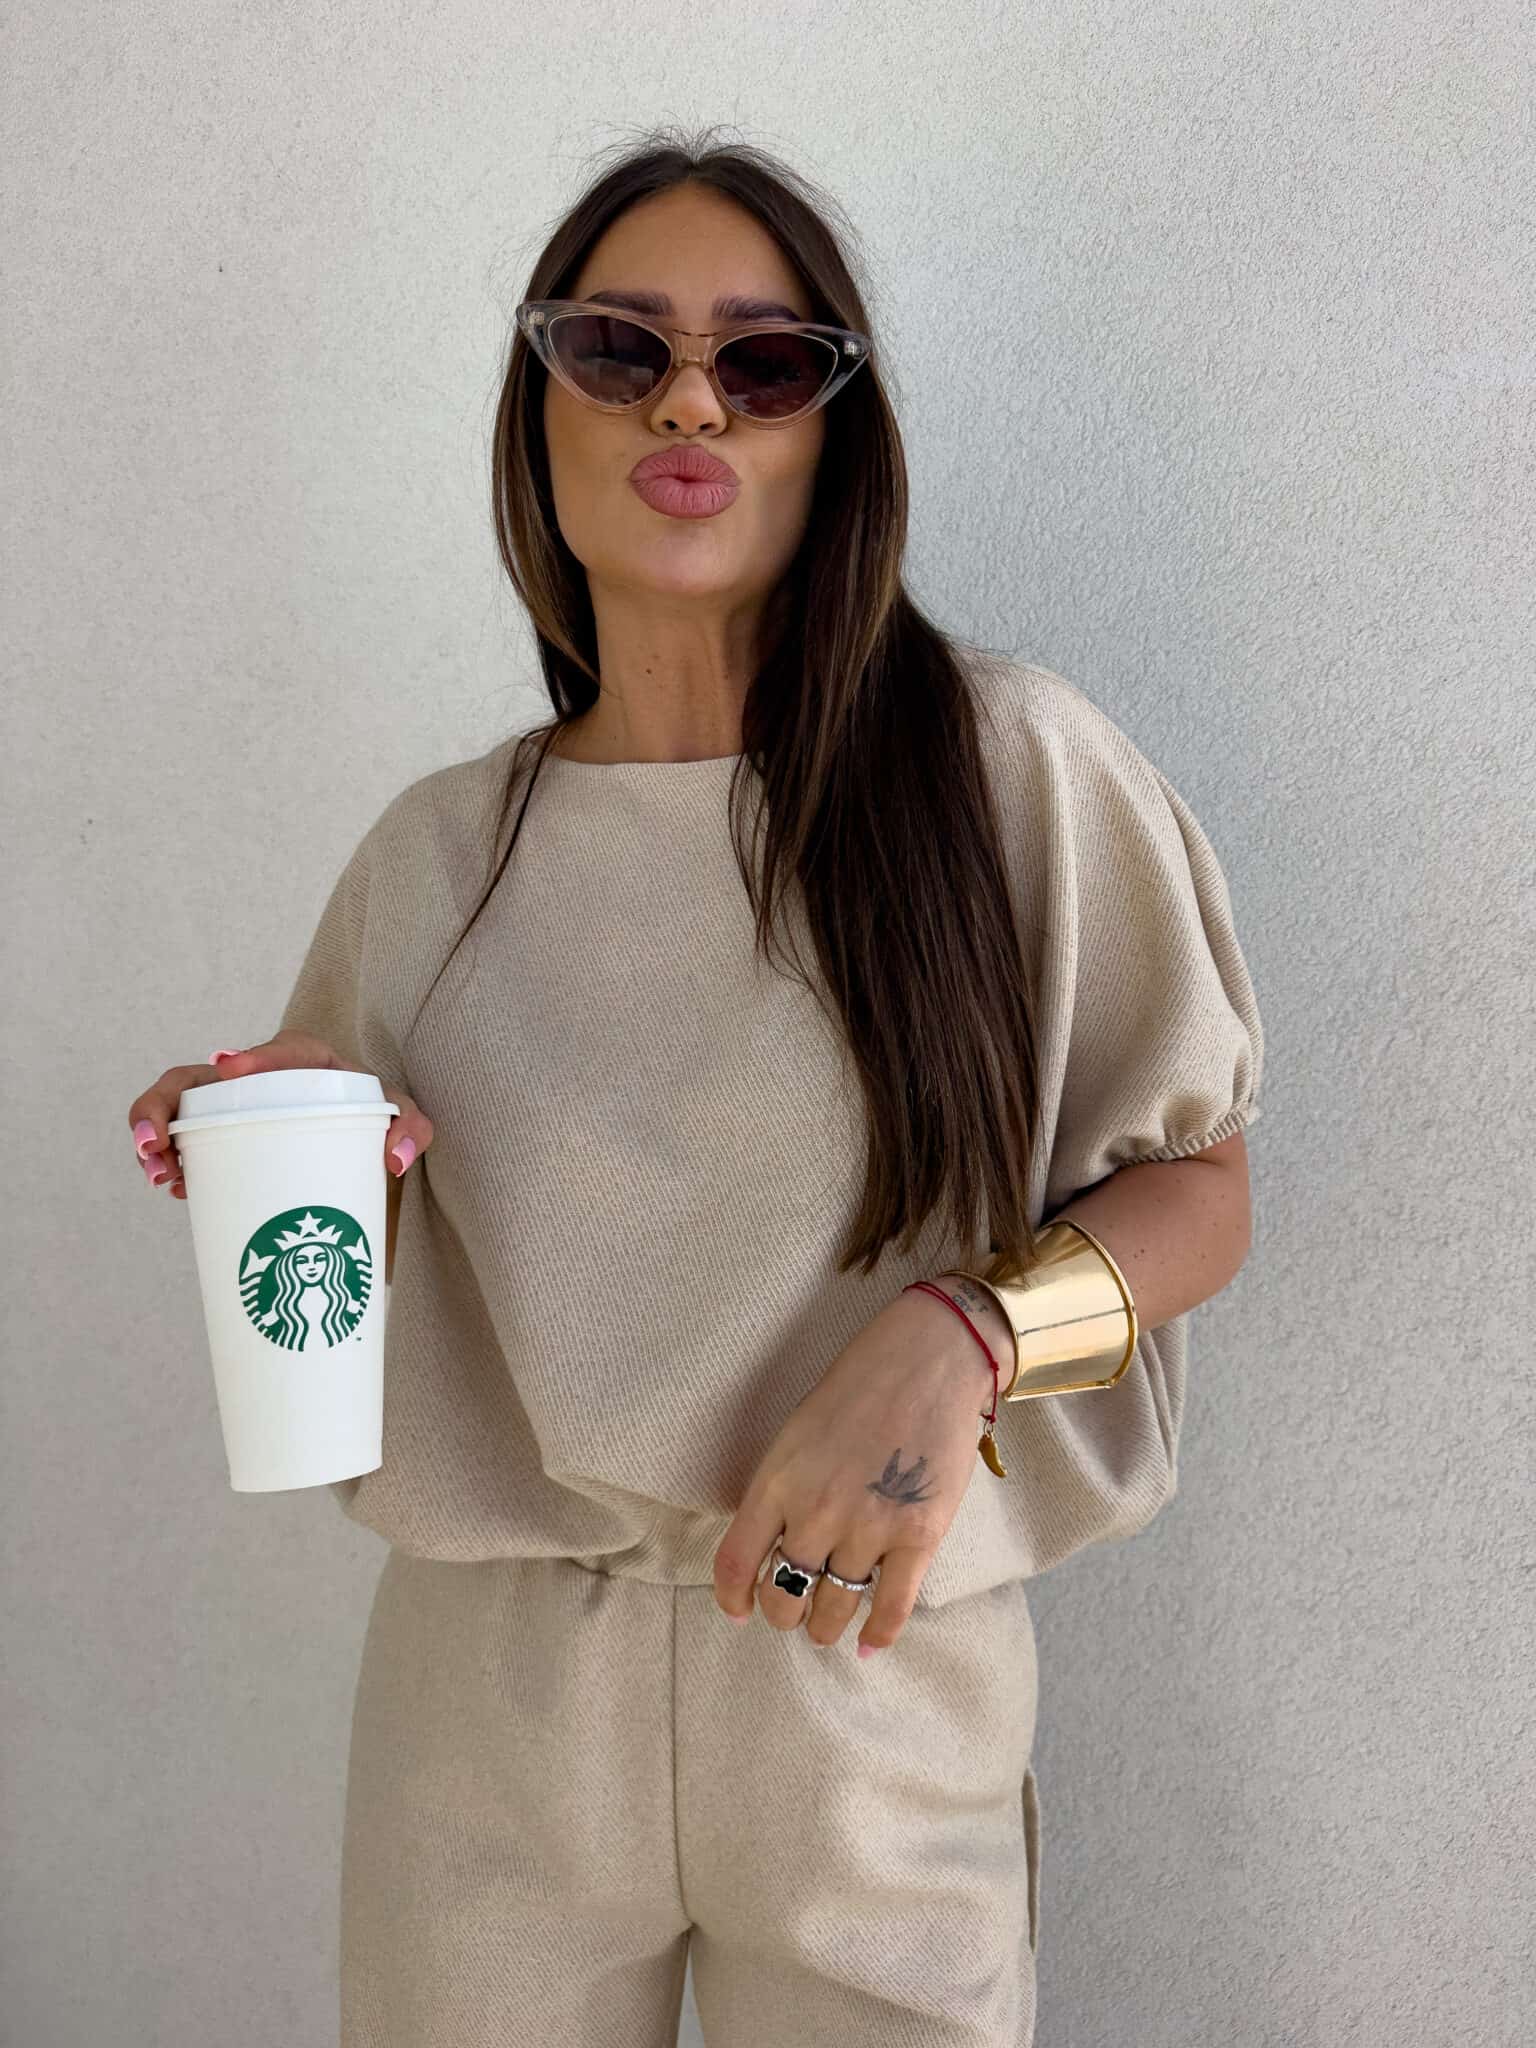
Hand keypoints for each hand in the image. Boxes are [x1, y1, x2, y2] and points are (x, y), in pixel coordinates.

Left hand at [711, 1284, 999, 1654]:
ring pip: (833, 1609)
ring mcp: (868, 1527)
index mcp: (777, 1480)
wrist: (929, 1358)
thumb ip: (781, 1489)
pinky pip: (891, 1607)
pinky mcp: (919, 1536)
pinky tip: (868, 1646)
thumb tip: (771, 1546)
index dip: (733, 1599)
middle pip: (783, 1595)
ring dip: (824, 1627)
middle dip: (783, 1613)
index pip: (735, 1563)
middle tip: (792, 1611)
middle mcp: (816, 1511)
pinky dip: (877, 1635)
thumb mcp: (797, 1432)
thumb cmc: (859, 1386)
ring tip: (825, 1628)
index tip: (740, 1612)